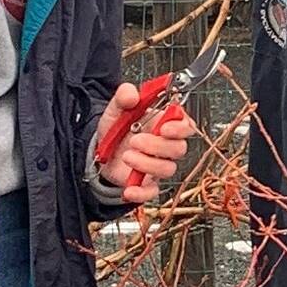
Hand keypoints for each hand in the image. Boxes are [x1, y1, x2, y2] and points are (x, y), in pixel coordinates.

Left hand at [95, 83, 196, 203]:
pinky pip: (152, 192)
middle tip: (135, 140)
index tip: (165, 127)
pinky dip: (141, 193)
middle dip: (158, 145)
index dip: (180, 127)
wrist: (99, 153)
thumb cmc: (116, 130)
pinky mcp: (147, 183)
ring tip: (126, 156)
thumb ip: (123, 97)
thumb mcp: (116, 109)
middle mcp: (165, 146)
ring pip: (168, 169)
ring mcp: (157, 166)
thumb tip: (131, 94)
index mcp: (163, 124)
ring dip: (147, 164)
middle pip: (179, 148)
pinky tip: (128, 189)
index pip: (186, 125)